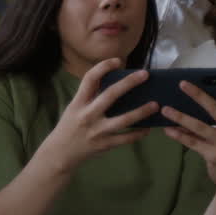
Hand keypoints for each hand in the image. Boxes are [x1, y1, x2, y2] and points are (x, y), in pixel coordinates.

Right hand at [39, 58, 155, 173]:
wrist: (60, 153)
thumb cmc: (69, 126)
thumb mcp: (74, 108)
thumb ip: (90, 95)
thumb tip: (114, 80)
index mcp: (79, 103)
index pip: (90, 79)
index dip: (103, 67)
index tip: (117, 61)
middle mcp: (88, 115)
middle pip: (111, 95)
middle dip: (129, 83)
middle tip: (145, 74)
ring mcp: (98, 131)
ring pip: (124, 119)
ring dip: (142, 111)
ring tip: (155, 105)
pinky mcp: (105, 144)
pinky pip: (126, 138)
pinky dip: (138, 133)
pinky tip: (148, 128)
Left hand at [162, 60, 215, 195]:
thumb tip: (194, 101)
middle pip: (214, 107)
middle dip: (197, 94)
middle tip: (181, 83)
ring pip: (199, 126)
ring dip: (180, 116)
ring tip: (164, 109)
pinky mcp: (214, 155)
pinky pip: (192, 142)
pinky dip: (179, 135)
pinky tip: (167, 129)